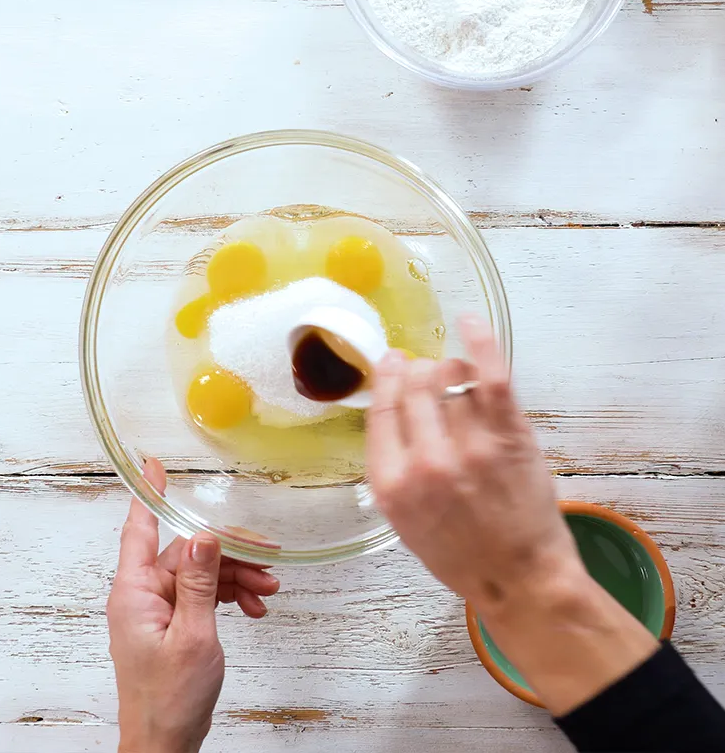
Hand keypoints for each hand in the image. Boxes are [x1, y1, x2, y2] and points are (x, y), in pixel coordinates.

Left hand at [108, 459, 279, 752]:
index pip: (139, 528)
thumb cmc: (169, 700)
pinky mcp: (172, 623)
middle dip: (229, 553)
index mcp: (135, 591)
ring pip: (201, 573)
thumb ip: (199, 582)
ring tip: (268, 589)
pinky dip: (229, 596)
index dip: (149, 494)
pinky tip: (253, 606)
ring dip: (236, 577)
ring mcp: (157, 609)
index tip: (155, 466)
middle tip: (266, 558)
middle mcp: (143, 594)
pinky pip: (202, 594)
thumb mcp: (193, 635)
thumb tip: (204, 535)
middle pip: (187, 552)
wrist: (165, 745)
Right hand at [366, 316, 657, 714]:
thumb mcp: (404, 519)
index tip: (390, 363)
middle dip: (416, 369)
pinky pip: (490, 376)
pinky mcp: (510, 438)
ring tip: (455, 375)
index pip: (381, 409)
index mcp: (392, 483)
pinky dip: (479, 342)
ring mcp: (470, 447)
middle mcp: (425, 461)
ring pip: (449, 377)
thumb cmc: (460, 553)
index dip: (385, 378)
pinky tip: (470, 323)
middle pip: (412, 386)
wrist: (520, 579)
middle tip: (425, 371)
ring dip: (450, 369)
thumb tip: (393, 408)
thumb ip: (393, 466)